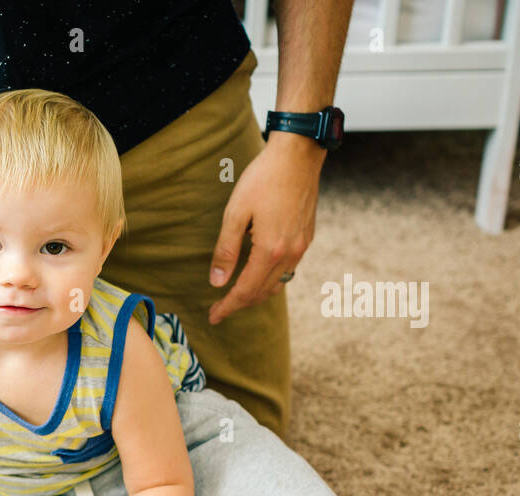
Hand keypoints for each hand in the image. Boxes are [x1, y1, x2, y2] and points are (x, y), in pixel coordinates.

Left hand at [207, 133, 324, 325]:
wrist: (299, 154)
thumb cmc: (264, 178)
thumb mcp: (236, 213)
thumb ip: (226, 250)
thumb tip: (217, 282)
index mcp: (270, 250)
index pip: (246, 291)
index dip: (228, 306)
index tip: (213, 316)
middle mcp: (290, 253)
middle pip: (262, 292)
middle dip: (240, 303)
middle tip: (220, 308)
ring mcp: (302, 246)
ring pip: (278, 283)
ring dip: (257, 293)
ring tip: (237, 295)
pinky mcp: (307, 237)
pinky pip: (288, 269)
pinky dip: (271, 278)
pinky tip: (259, 273)